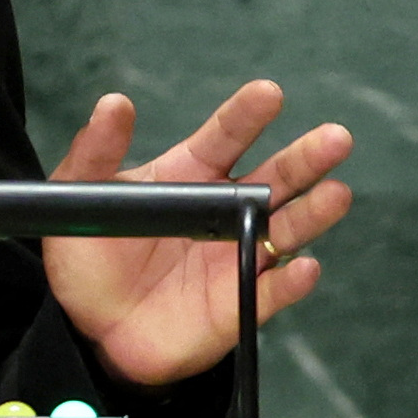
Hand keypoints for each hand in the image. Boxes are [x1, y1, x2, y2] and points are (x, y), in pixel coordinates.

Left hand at [42, 80, 351, 390]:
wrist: (89, 325)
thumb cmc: (89, 252)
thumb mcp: (81, 195)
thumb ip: (96, 152)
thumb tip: (114, 102)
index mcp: (189, 175)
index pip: (225, 138)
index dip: (246, 116)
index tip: (269, 92)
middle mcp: (223, 211)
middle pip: (273, 179)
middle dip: (304, 159)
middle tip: (336, 138)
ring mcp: (236, 257)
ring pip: (285, 231)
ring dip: (313, 213)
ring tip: (337, 194)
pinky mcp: (239, 304)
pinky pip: (272, 292)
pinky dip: (291, 281)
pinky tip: (304, 266)